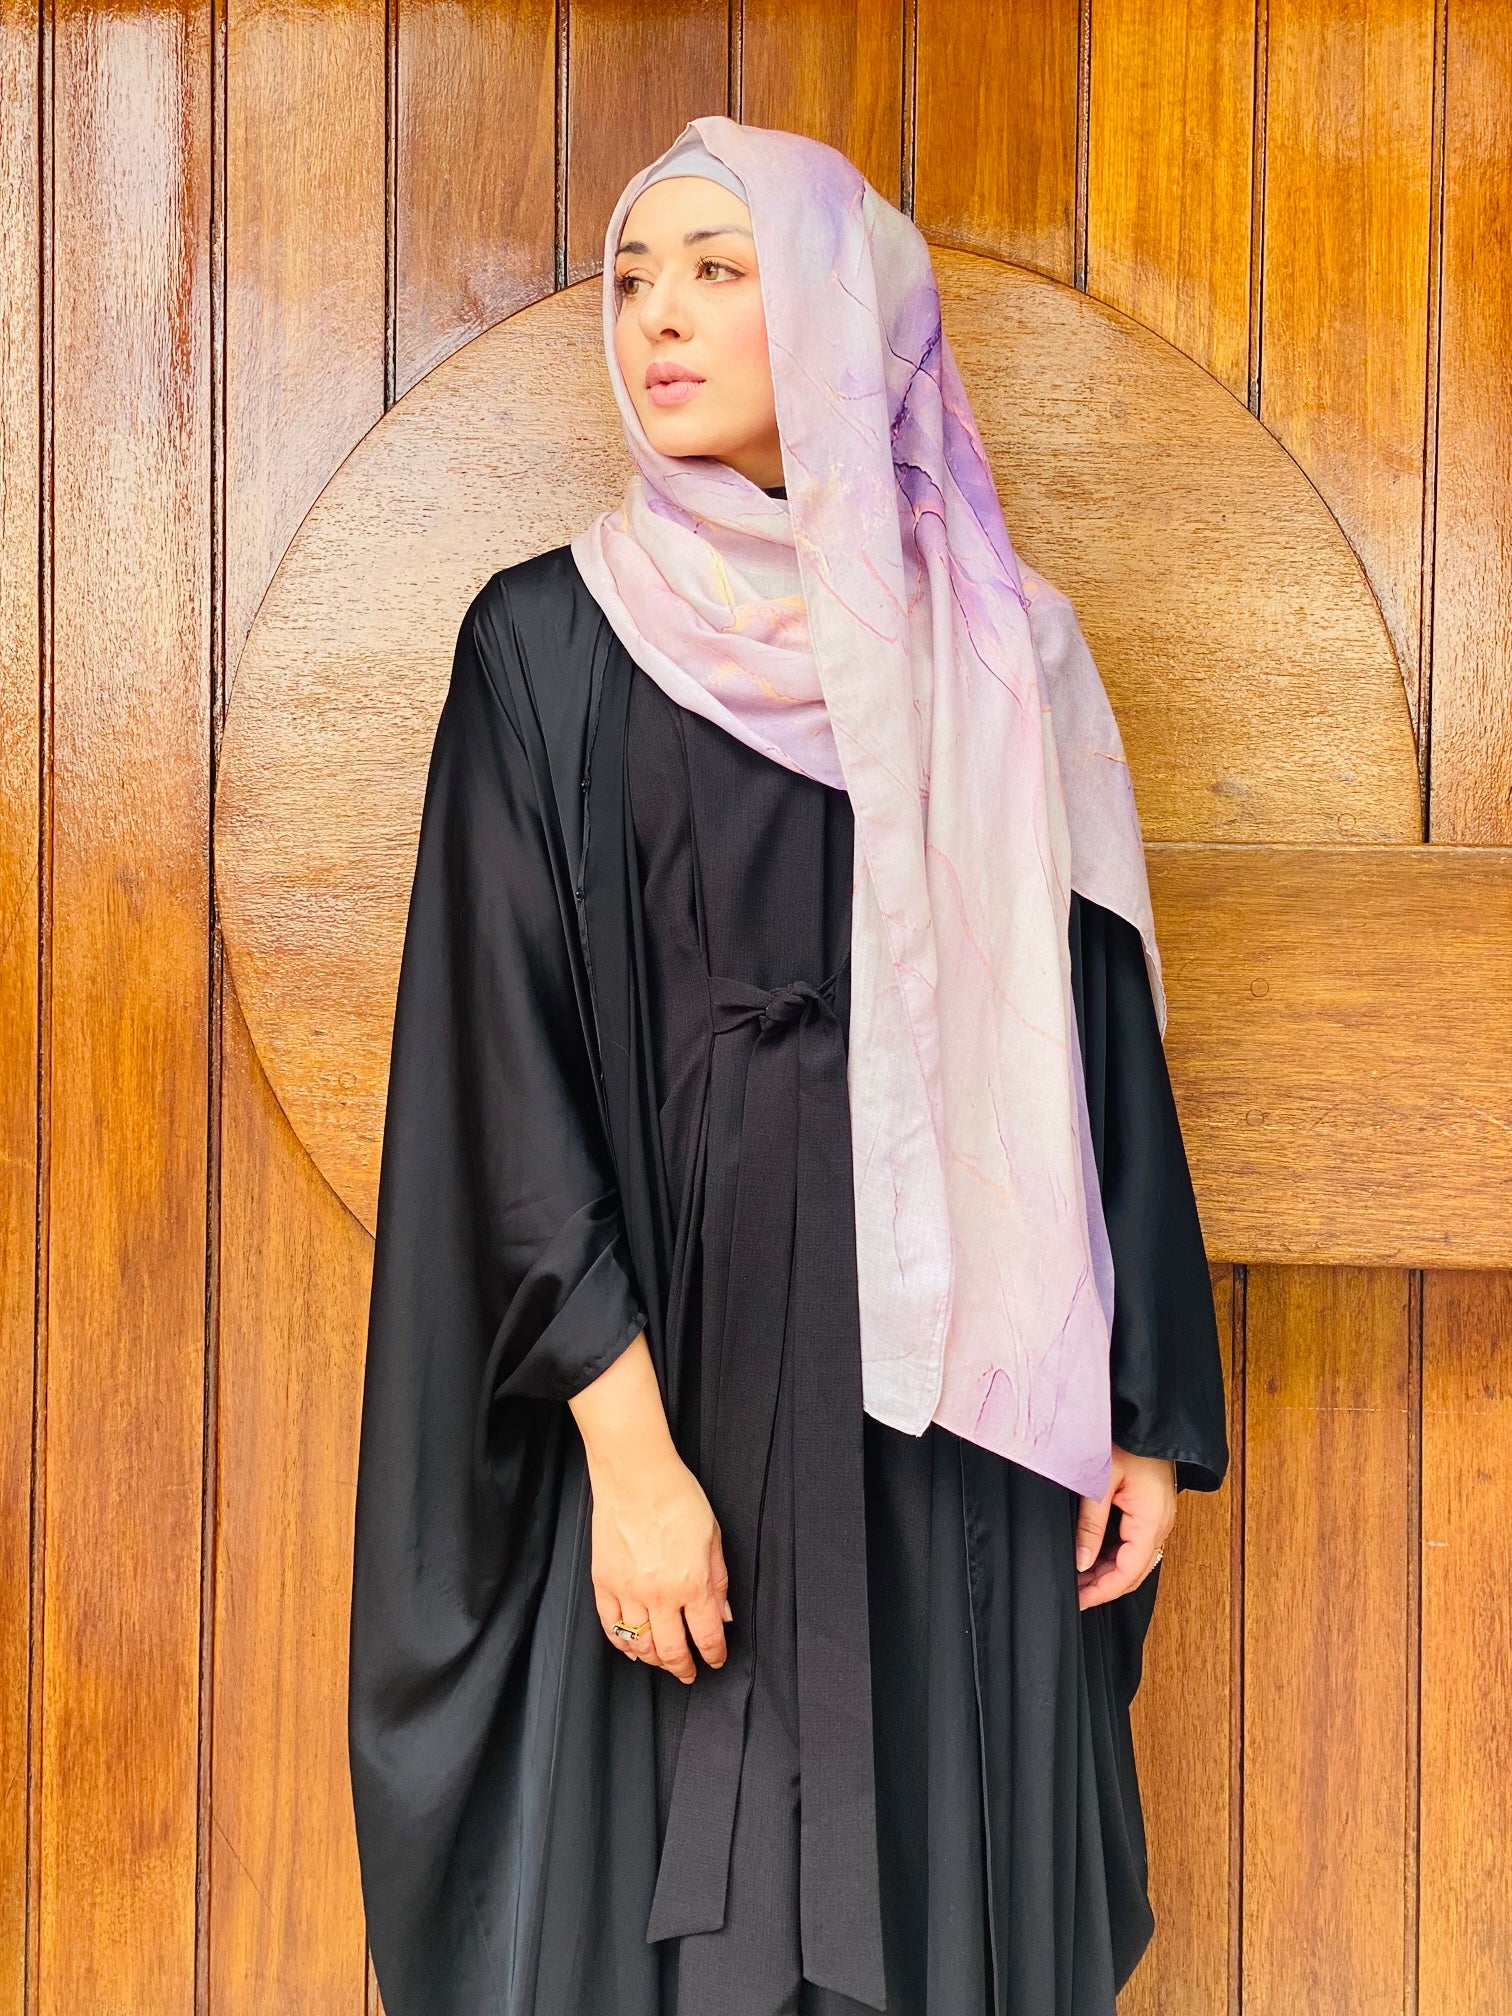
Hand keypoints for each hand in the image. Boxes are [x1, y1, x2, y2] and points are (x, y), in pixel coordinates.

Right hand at [567, 1330, 731, 1680]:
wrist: (635, 1474)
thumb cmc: (677, 1495)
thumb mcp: (713, 1536)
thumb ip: (719, 1579)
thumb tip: (724, 1612)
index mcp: (692, 1583)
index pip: (706, 1635)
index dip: (714, 1654)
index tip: (716, 1660)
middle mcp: (660, 1594)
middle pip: (672, 1650)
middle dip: (683, 1667)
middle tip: (689, 1673)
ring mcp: (628, 1591)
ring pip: (641, 1644)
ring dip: (655, 1659)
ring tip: (663, 1661)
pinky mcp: (604, 1582)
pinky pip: (611, 1626)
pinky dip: (622, 1643)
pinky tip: (632, 1647)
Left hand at [1074, 1444, 1175, 1610]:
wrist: (1148, 1418)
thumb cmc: (1127, 1441)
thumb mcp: (1101, 1482)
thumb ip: (1091, 1525)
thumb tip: (1082, 1561)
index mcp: (1151, 1522)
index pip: (1127, 1573)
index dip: (1102, 1591)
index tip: (1079, 1600)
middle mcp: (1160, 1525)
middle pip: (1133, 1572)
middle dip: (1104, 1587)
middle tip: (1075, 1594)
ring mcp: (1158, 1518)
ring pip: (1135, 1560)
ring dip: (1109, 1573)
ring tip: (1080, 1579)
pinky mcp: (1152, 1510)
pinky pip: (1136, 1544)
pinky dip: (1116, 1556)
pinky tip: (1095, 1557)